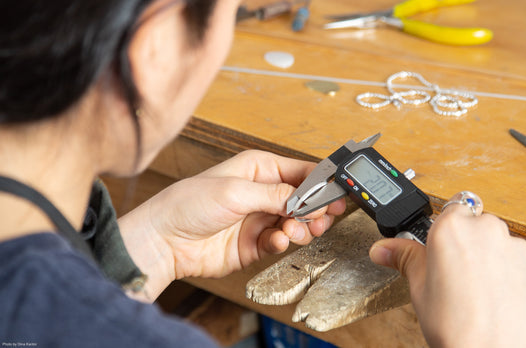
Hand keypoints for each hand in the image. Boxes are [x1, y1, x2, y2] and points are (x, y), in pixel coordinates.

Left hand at [147, 150, 344, 278]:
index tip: (338, 195)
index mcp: (259, 168)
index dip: (322, 183)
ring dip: (302, 228)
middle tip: (320, 218)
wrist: (165, 241)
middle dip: (316, 209)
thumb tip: (306, 197)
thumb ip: (275, 195)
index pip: (301, 171)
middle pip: (305, 199)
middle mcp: (262, 192)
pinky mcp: (255, 243)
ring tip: (293, 231)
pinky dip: (284, 243)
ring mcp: (260, 218)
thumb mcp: (235, 191)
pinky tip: (276, 241)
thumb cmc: (189, 204)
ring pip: (298, 222)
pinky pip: (282, 242)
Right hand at [369, 193, 525, 346]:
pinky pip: (512, 257)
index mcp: (451, 227)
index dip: (439, 230)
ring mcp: (512, 245)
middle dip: (462, 242)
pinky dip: (504, 269)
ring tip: (472, 288)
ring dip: (484, 255)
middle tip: (450, 271)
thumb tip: (382, 249)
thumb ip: (403, 258)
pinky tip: (492, 293)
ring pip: (493, 240)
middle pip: (471, 223)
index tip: (434, 246)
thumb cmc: (458, 326)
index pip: (444, 210)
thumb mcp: (419, 288)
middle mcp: (485, 228)